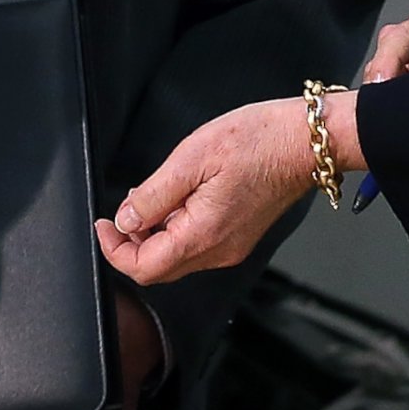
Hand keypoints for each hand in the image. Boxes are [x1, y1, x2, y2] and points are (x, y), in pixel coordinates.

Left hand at [95, 95, 340, 285]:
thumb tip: (126, 219)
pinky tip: (177, 197)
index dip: (115, 249)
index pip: (143, 268)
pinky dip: (175, 229)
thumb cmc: (258, 141)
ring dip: (154, 235)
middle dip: (132, 243)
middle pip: (159, 268)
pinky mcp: (239, 236)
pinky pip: (196, 246)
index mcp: (203, 235)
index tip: (103, 224)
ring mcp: (231, 247)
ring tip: (150, 196)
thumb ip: (153, 195)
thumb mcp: (192, 157)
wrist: (305, 142)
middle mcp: (218, 251)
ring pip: (177, 258)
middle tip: (122, 209)